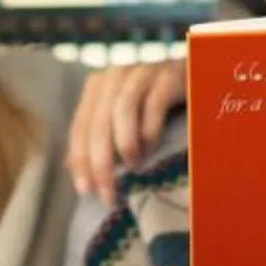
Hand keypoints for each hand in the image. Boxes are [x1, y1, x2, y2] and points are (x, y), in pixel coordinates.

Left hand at [66, 57, 186, 204]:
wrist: (194, 74)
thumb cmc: (154, 99)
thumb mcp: (123, 116)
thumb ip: (99, 134)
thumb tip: (71, 166)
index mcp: (97, 85)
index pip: (80, 126)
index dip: (80, 160)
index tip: (85, 190)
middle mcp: (114, 75)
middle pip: (98, 122)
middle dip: (100, 163)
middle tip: (109, 194)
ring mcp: (141, 72)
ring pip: (122, 111)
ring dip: (125, 145)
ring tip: (132, 167)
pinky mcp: (167, 75)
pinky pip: (153, 105)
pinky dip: (149, 132)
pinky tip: (151, 149)